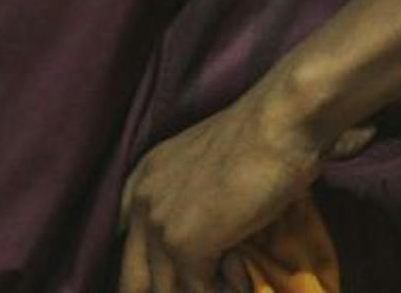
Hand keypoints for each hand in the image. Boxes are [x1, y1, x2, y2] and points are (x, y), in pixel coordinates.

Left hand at [115, 79, 373, 292]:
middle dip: (170, 286)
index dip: (147, 271)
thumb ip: (187, 202)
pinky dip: (227, 287)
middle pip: (134, 278)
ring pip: (167, 289)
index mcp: (142, 179)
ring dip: (202, 288)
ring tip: (234, 273)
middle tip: (208, 278)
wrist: (278, 126)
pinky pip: (199, 290)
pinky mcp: (185, 244)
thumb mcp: (205, 168)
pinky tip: (241, 267)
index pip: (122, 241)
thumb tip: (201, 251)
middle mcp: (141, 201)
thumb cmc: (258, 142)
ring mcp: (159, 224)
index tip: (177, 276)